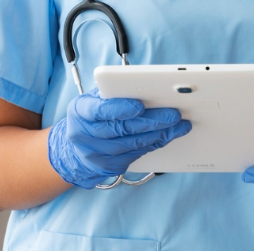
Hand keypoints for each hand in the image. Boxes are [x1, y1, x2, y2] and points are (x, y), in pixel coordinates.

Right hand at [47, 87, 191, 188]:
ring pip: (133, 144)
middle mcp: (85, 135)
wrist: (75, 147)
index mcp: (79, 111)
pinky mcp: (109, 167)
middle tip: (173, 114)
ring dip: (159, 134)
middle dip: (151, 121)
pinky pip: (137, 155)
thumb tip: (143, 86)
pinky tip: (167, 135)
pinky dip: (155, 144)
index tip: (140, 105)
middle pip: (122, 129)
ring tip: (178, 124)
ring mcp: (96, 154)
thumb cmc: (90, 115)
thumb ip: (111, 93)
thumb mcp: (92, 99)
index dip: (120, 109)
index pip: (99, 111)